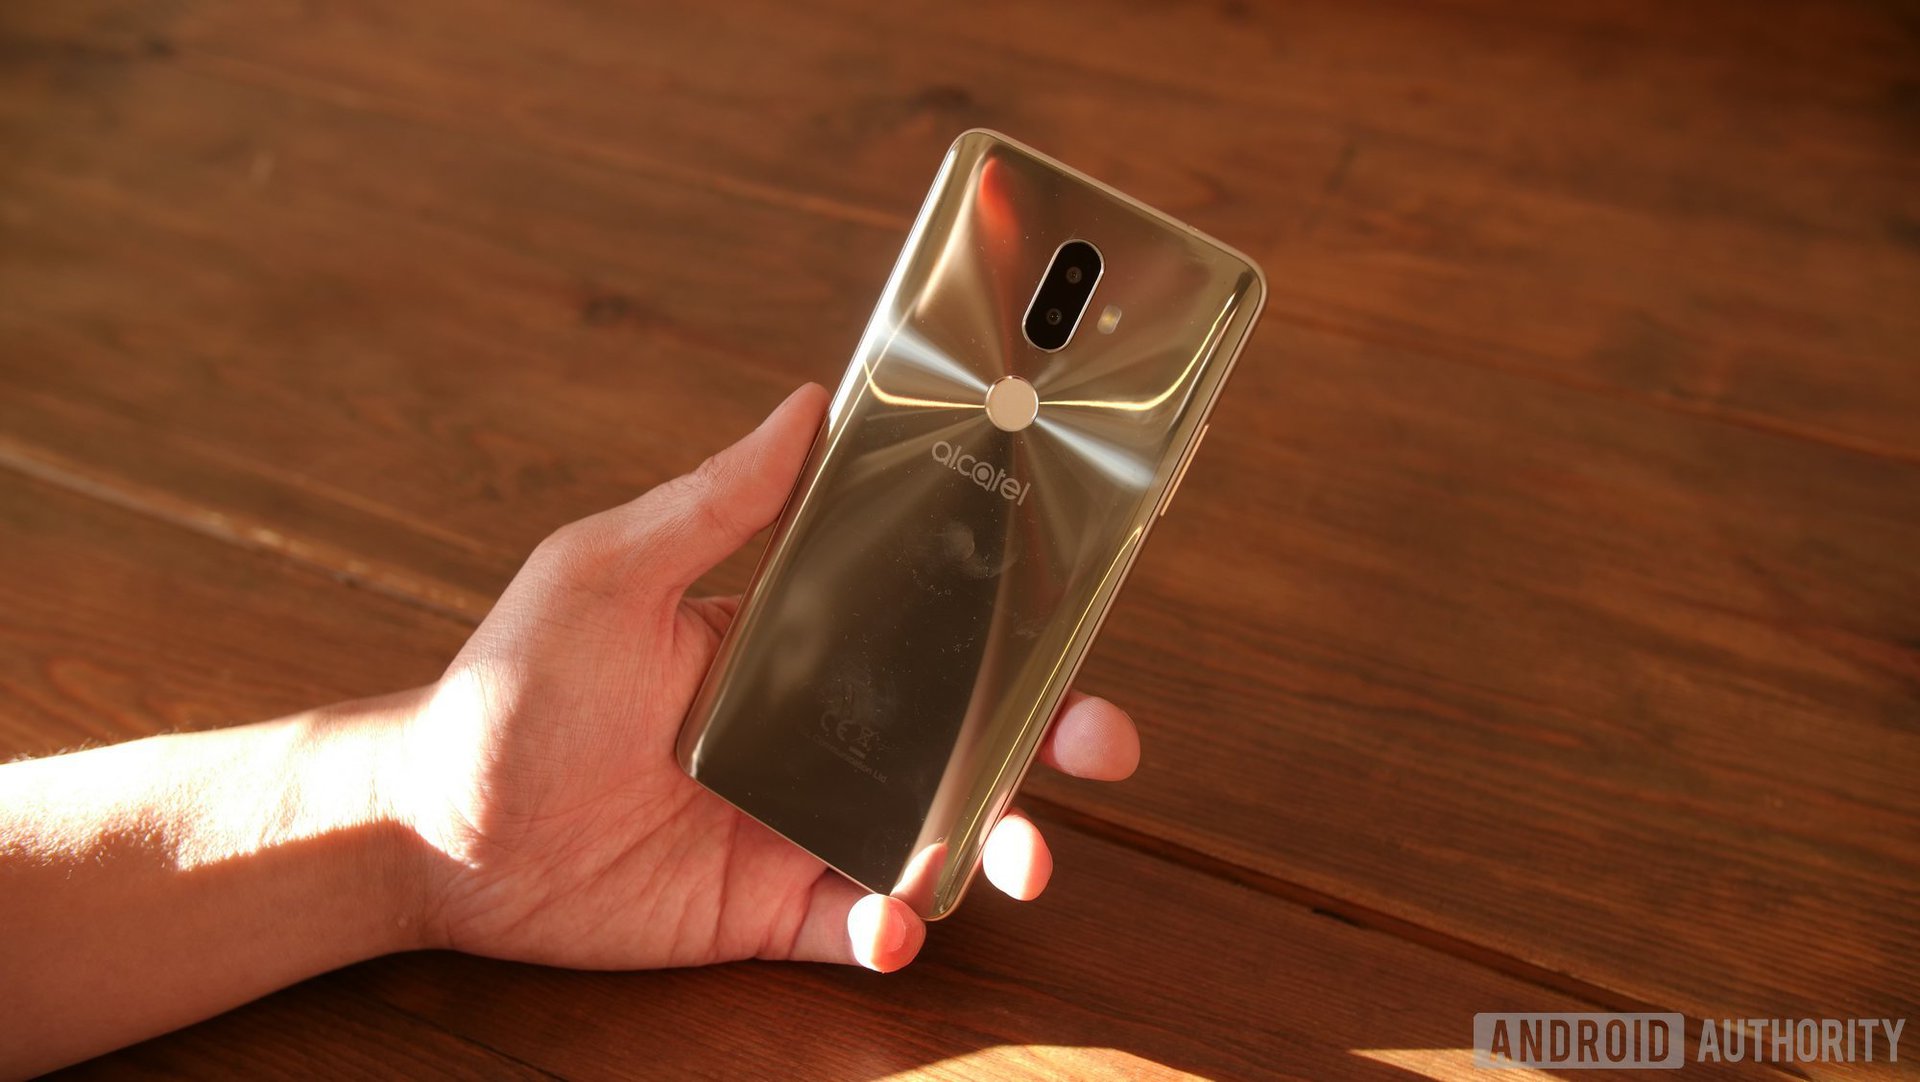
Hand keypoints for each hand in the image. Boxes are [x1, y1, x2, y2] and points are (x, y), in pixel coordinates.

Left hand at [402, 384, 1141, 971]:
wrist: (433, 821)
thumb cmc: (514, 681)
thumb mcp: (614, 568)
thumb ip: (718, 500)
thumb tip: (807, 403)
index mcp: (795, 648)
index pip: (927, 636)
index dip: (1010, 636)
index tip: (1073, 626)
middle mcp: (814, 738)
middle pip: (960, 743)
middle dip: (1042, 748)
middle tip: (1099, 746)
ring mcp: (795, 827)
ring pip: (932, 841)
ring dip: (989, 850)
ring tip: (1009, 862)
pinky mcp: (763, 909)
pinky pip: (855, 927)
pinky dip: (890, 932)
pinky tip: (886, 920)